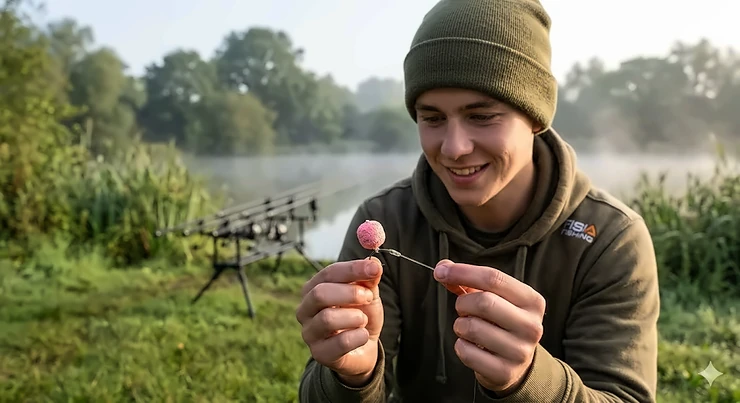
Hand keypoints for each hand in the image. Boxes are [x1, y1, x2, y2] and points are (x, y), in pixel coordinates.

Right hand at [295, 257, 383, 385]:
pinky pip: (340, 342)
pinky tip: (363, 335)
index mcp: (314, 289)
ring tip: (363, 320)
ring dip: (355, 316)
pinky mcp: (320, 354)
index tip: (373, 269)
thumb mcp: (367, 293)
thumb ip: (369, 278)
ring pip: (327, 318)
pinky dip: (358, 336)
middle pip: (319, 294)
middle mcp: (305, 309)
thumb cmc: (360, 315)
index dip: (352, 269)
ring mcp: (309, 333)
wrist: (364, 347)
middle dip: (350, 293)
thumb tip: (374, 263)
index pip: (328, 273)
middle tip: (368, 297)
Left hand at [433, 259, 545, 393]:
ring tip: (469, 329)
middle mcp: (531, 326)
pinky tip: (472, 346)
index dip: (462, 272)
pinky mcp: (504, 372)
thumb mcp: (495, 298)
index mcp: (532, 301)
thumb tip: (443, 269)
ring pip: (472, 327)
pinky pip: (466, 352)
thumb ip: (468, 281)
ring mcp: (520, 351)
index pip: (493, 278)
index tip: (441, 271)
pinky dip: (460, 346)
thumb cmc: (502, 324)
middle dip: (463, 303)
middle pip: (484, 302)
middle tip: (463, 310)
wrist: (518, 366)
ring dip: (460, 325)